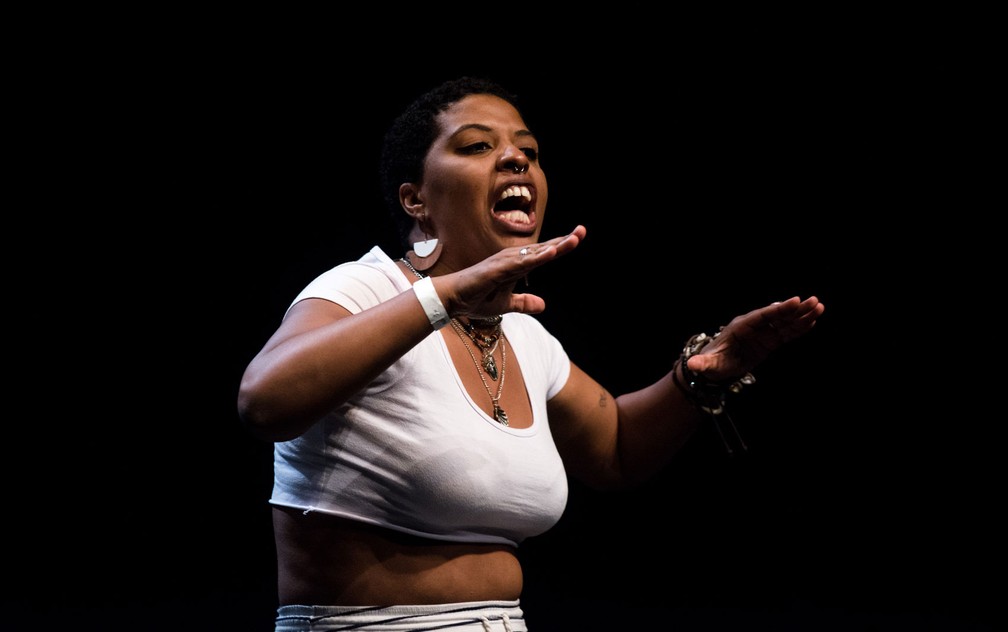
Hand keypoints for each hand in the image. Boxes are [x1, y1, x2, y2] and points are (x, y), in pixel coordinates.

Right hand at [440, 225, 586, 317]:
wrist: (453, 300)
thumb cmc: (476, 298)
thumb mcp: (506, 305)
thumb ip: (524, 303)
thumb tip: (543, 305)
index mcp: (517, 266)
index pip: (543, 253)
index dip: (561, 246)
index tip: (578, 237)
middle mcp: (512, 259)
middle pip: (543, 248)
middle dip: (564, 241)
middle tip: (582, 231)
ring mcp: (505, 262)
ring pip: (535, 253)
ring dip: (554, 246)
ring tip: (573, 240)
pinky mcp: (497, 269)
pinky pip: (520, 263)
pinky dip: (536, 258)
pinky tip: (551, 253)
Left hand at [685, 296, 824, 381]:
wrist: (716, 367)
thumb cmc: (711, 363)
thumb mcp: (707, 365)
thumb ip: (703, 364)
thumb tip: (693, 365)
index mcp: (740, 327)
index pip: (762, 316)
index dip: (778, 309)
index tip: (795, 300)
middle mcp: (753, 327)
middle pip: (777, 316)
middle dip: (795, 309)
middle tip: (814, 301)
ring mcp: (763, 333)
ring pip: (785, 323)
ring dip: (802, 317)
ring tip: (819, 308)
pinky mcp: (769, 342)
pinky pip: (786, 334)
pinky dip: (799, 328)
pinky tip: (813, 322)